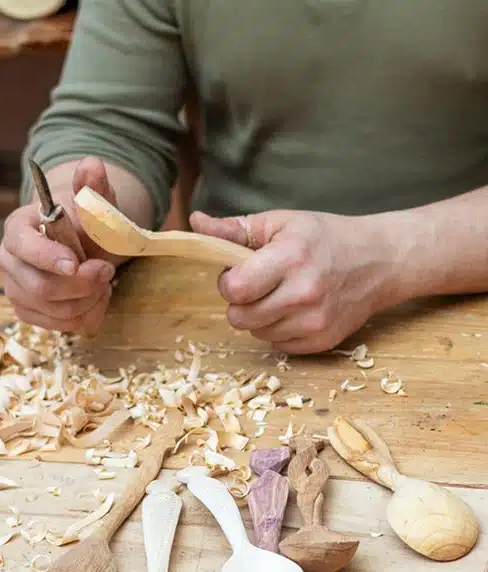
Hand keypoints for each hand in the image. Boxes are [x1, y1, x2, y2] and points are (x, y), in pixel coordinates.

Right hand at [0, 158, 119, 334]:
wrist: (82, 245)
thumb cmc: (84, 223)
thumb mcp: (93, 202)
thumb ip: (93, 186)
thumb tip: (92, 165)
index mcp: (18, 227)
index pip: (24, 246)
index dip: (47, 257)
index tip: (75, 263)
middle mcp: (8, 260)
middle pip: (39, 287)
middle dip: (81, 285)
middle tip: (107, 271)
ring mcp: (15, 289)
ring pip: (53, 311)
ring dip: (88, 300)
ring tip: (103, 282)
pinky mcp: (28, 312)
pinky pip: (60, 326)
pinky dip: (86, 316)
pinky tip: (95, 298)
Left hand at [189, 209, 400, 353]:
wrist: (380, 261)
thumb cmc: (323, 237)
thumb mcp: (279, 223)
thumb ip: (232, 228)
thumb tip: (195, 221)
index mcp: (290, 258)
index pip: (235, 289)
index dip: (228, 282)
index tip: (239, 272)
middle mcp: (303, 294)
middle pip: (239, 317)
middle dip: (240, 301)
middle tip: (258, 284)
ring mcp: (315, 322)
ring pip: (256, 333)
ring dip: (258, 316)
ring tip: (279, 294)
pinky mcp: (323, 341)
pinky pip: (277, 345)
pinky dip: (278, 330)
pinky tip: (294, 309)